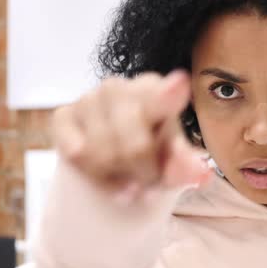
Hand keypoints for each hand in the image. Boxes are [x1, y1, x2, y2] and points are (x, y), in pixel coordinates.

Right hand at [51, 70, 209, 193]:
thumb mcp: (173, 161)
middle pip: (135, 145)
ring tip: (130, 182)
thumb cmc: (152, 152)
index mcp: (155, 90)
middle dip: (145, 174)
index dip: (170, 95)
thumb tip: (203, 174)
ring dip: (119, 179)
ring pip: (103, 154)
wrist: (116, 160)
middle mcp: (120, 87)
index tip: (181, 84)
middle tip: (151, 183)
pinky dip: (93, 175)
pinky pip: (77, 154)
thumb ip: (186, 166)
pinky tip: (103, 175)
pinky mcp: (63, 115)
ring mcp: (89, 98)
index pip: (164, 95)